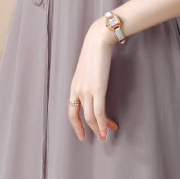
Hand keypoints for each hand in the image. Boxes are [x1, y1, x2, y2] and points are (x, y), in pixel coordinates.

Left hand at [68, 20, 119, 141]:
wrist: (98, 40)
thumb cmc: (95, 51)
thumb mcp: (88, 68)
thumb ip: (89, 78)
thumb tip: (96, 84)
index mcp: (74, 85)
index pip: (71, 110)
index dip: (76, 124)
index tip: (82, 133)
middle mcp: (77, 90)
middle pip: (79, 116)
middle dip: (87, 129)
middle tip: (97, 137)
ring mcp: (87, 90)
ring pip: (90, 116)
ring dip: (99, 128)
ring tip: (106, 136)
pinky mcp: (97, 89)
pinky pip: (99, 112)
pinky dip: (103, 123)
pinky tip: (108, 129)